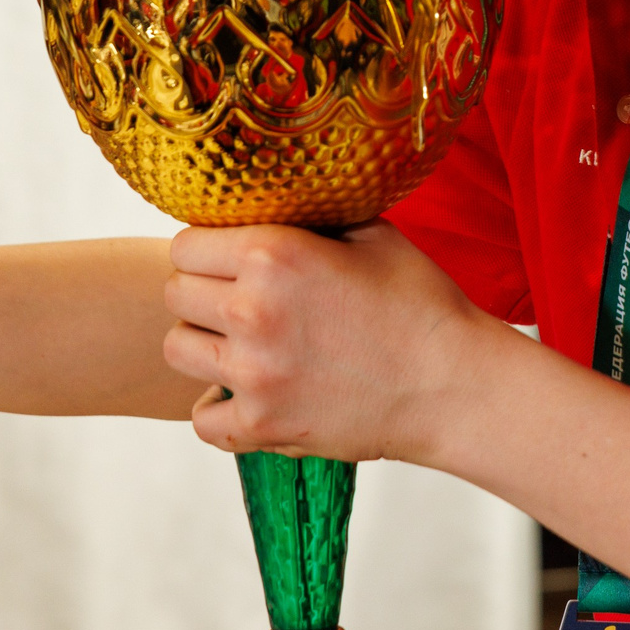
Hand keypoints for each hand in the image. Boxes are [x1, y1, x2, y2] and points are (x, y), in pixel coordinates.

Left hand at [161, 219, 503, 462]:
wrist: (455, 385)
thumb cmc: (423, 305)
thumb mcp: (374, 234)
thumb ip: (314, 218)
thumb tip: (280, 205)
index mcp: (274, 254)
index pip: (186, 244)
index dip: (205, 249)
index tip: (227, 259)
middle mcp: (252, 310)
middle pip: (175, 293)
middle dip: (202, 292)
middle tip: (238, 301)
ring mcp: (253, 373)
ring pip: (177, 349)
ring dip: (204, 344)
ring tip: (241, 345)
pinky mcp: (262, 424)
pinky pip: (201, 419)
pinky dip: (219, 409)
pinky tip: (249, 393)